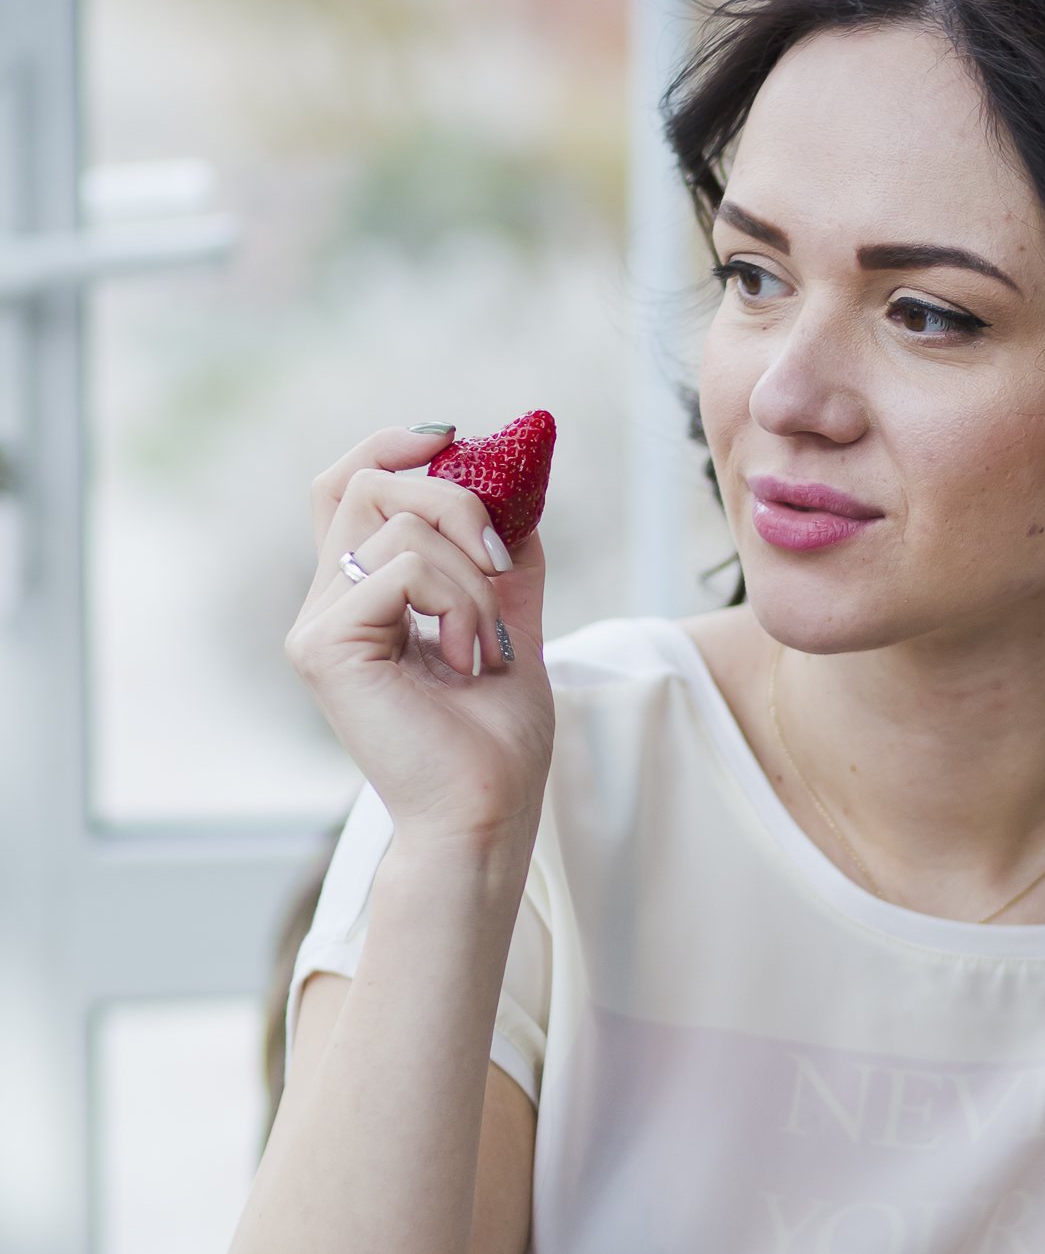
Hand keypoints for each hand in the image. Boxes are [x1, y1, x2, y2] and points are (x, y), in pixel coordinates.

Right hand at [286, 426, 555, 848]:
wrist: (486, 813)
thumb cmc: (495, 740)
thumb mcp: (511, 622)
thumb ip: (504, 555)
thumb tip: (518, 478)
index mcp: (359, 595)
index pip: (347, 483)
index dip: (393, 446)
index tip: (455, 441)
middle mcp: (325, 604)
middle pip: (368, 481)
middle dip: (454, 497)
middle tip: (502, 556)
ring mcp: (317, 625)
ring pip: (397, 526)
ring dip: (471, 576)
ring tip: (486, 645)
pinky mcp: (324, 646)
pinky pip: (404, 570)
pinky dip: (459, 602)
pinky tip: (470, 660)